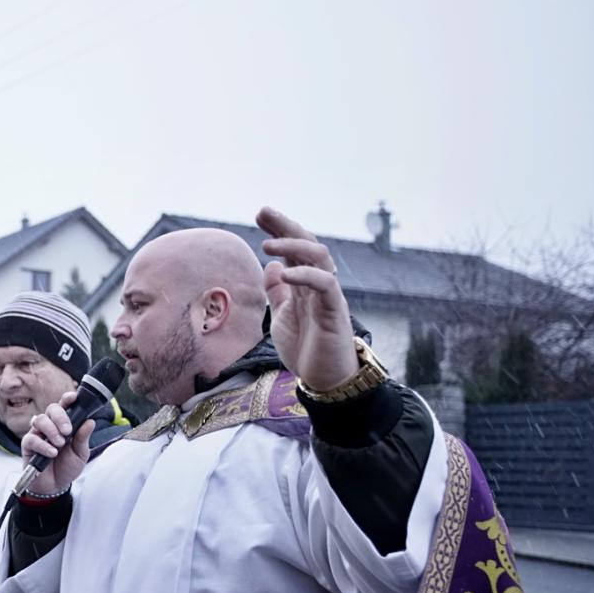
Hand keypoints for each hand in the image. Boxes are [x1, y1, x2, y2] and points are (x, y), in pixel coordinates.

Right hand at [20, 390, 93, 494]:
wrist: (55, 486)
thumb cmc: (67, 467)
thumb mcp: (80, 454)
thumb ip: (83, 438)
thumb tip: (90, 421)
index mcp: (64, 424)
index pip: (65, 406)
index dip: (67, 399)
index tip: (73, 397)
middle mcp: (50, 425)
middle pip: (51, 408)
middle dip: (60, 417)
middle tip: (67, 431)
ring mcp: (38, 434)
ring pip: (40, 420)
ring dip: (51, 430)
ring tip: (60, 444)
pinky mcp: (28, 445)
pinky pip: (32, 438)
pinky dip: (43, 445)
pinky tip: (52, 453)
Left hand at [256, 207, 359, 390]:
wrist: (324, 380)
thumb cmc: (306, 349)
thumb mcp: (281, 317)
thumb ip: (277, 292)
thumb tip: (272, 266)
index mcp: (304, 284)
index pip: (293, 249)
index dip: (279, 230)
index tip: (259, 216)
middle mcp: (318, 284)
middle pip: (307, 244)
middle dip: (286, 226)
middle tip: (263, 212)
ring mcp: (328, 296)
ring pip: (319, 257)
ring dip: (294, 246)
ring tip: (267, 244)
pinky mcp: (334, 311)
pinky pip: (324, 284)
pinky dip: (305, 275)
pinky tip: (284, 273)